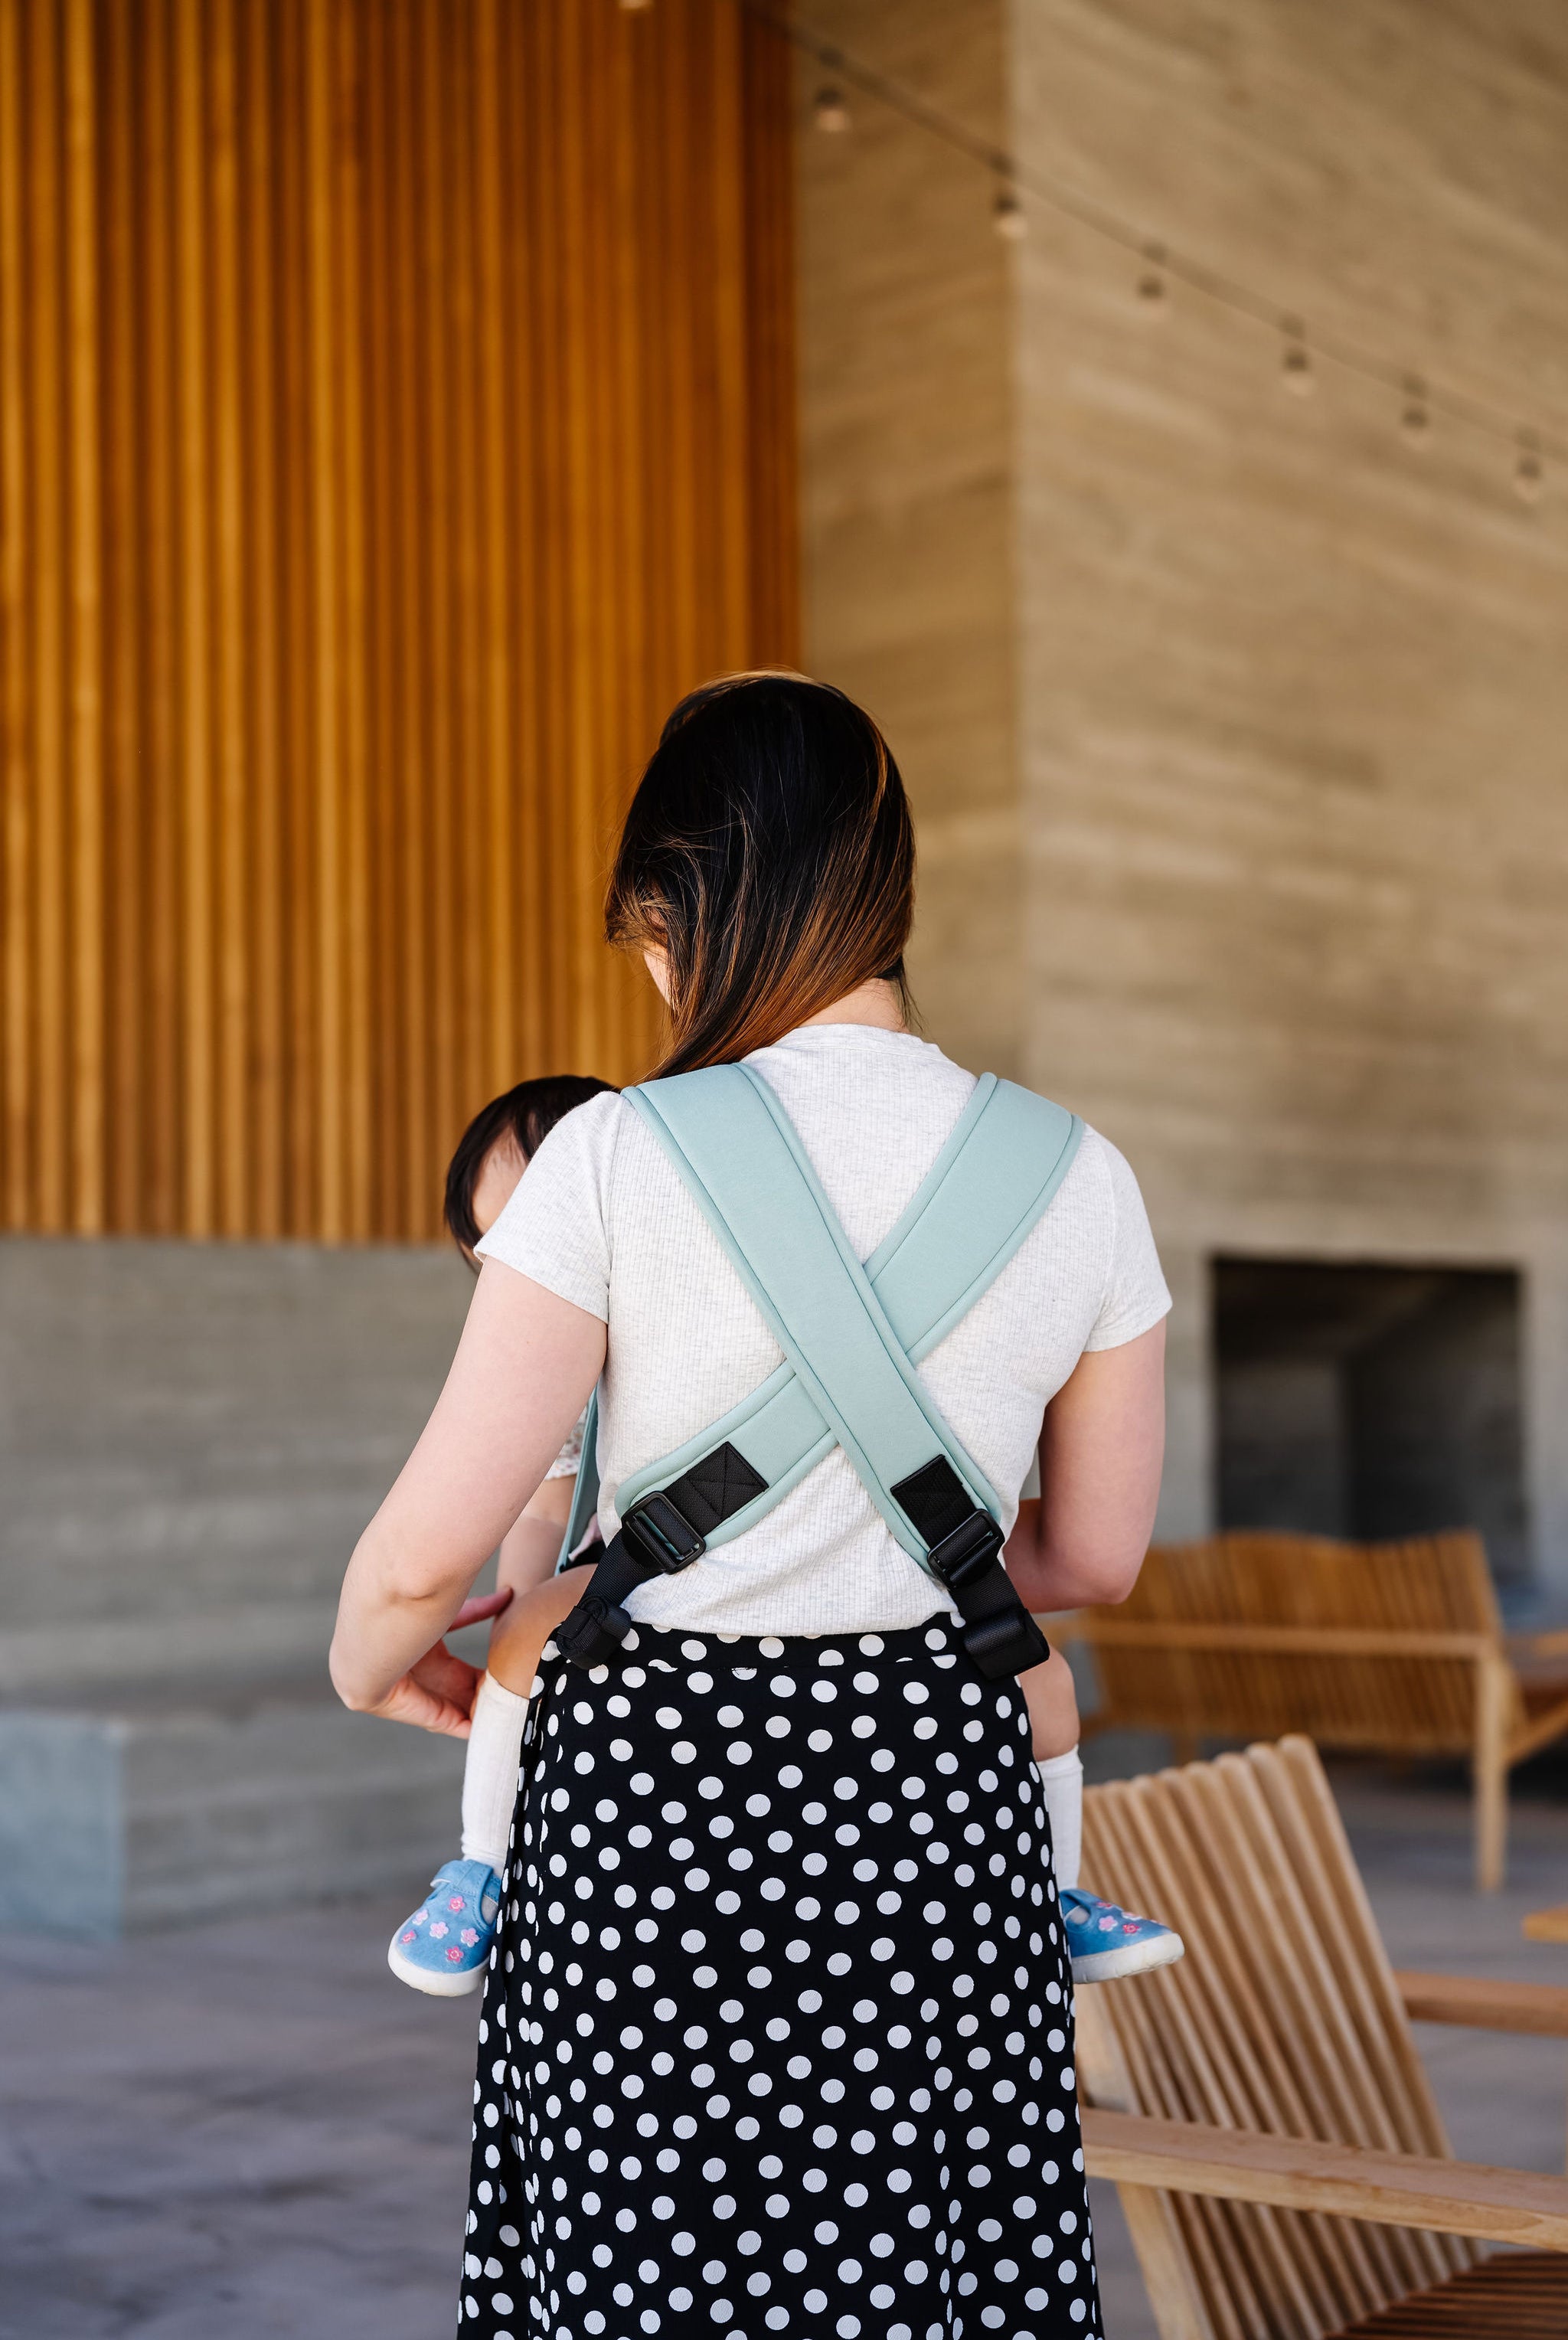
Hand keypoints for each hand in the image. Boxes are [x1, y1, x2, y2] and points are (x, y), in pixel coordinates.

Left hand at [361, 1587, 514, 1737]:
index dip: (488, 1670)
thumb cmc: (402, 1617)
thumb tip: (507, 1595)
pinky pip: (459, 1726)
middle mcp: (428, 1682)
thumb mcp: (447, 1614)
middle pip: (465, 1692)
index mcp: (430, 1658)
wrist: (371, 1644)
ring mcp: (428, 1701)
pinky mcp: (429, 1717)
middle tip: (523, 1686)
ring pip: (466, 1709)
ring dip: (488, 1708)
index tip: (515, 1665)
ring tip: (519, 1705)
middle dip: (490, 1690)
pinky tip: (501, 1719)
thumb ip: (475, 1611)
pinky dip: (479, 1724)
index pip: (463, 1670)